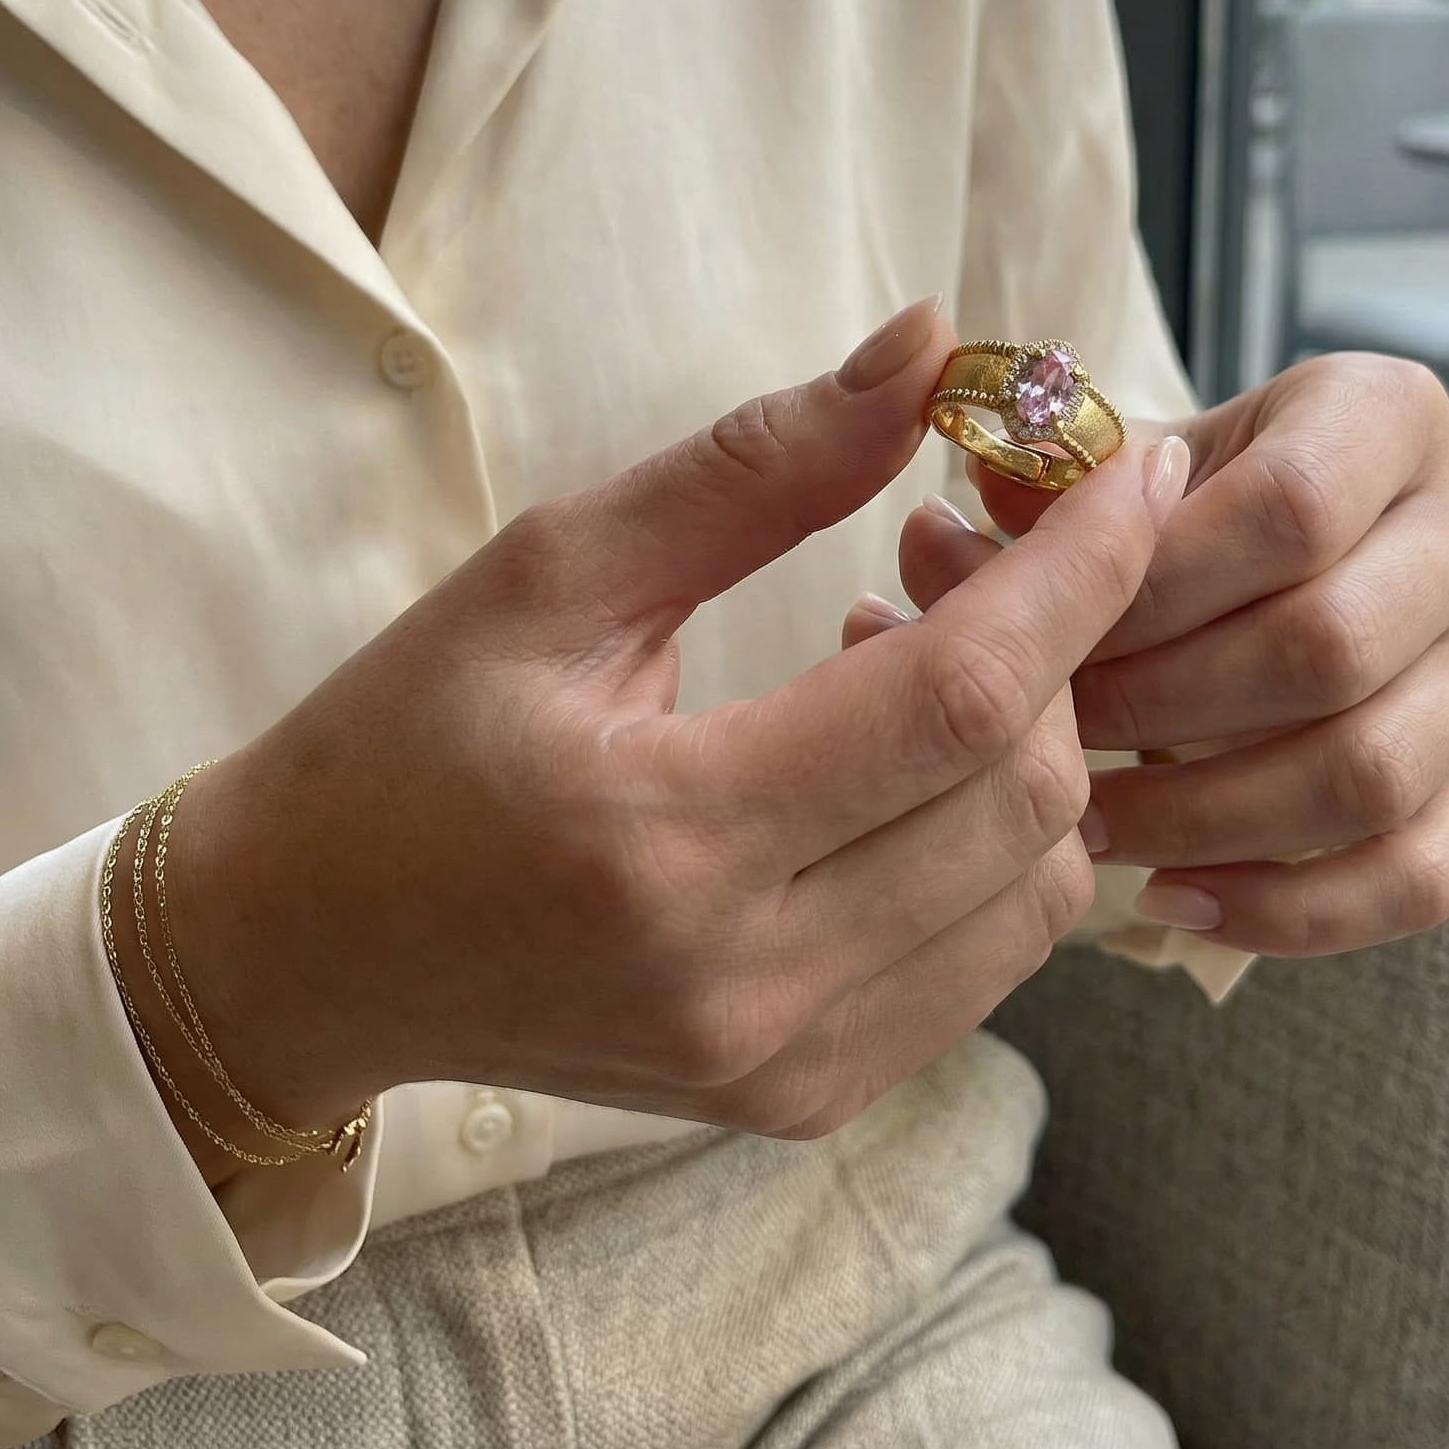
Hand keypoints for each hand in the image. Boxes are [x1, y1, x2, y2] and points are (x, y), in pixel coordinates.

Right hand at [157, 299, 1187, 1146]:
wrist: (313, 953)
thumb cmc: (407, 739)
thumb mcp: (552, 571)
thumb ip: (754, 467)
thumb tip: (929, 349)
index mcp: (664, 839)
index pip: (959, 698)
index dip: (1078, 568)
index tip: (1134, 464)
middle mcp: (746, 986)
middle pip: (1026, 793)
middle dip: (1065, 644)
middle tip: (988, 545)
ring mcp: (788, 1065)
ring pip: (1043, 885)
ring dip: (1037, 744)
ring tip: (921, 655)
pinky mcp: (808, 1100)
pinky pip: (995, 958)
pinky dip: (1000, 840)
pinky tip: (905, 766)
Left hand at [905, 355, 1448, 957]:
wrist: (1287, 566)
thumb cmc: (1179, 513)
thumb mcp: (1113, 475)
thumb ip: (1031, 501)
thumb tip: (932, 548)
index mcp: (1388, 414)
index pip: (1288, 509)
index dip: (1152, 592)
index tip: (1047, 643)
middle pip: (1330, 645)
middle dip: (1166, 710)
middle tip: (1052, 746)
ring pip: (1370, 771)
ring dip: (1208, 817)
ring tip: (1090, 829)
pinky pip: (1416, 874)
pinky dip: (1290, 908)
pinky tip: (1175, 900)